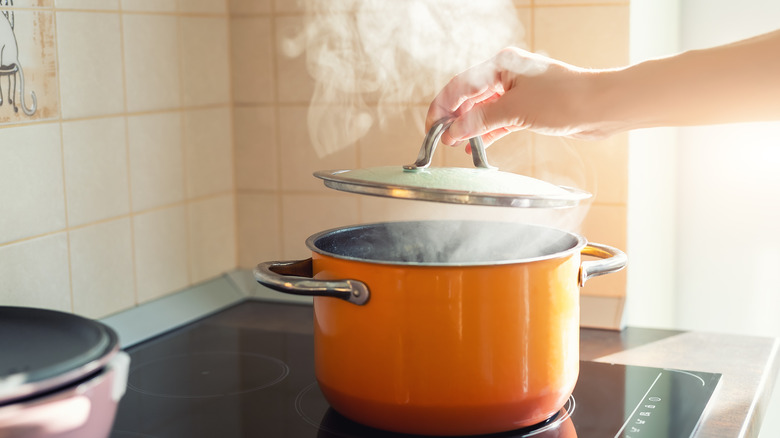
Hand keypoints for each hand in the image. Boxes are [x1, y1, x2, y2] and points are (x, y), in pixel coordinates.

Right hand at [425, 47, 603, 148]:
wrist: (600, 107)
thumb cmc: (565, 99)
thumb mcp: (515, 111)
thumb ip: (481, 121)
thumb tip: (453, 132)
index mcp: (501, 65)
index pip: (460, 85)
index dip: (443, 107)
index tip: (432, 127)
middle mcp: (507, 75)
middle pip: (469, 97)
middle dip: (454, 118)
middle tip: (440, 139)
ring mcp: (517, 93)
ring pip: (483, 110)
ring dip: (469, 127)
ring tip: (454, 145)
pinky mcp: (527, 109)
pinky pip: (498, 120)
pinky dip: (486, 132)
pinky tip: (475, 145)